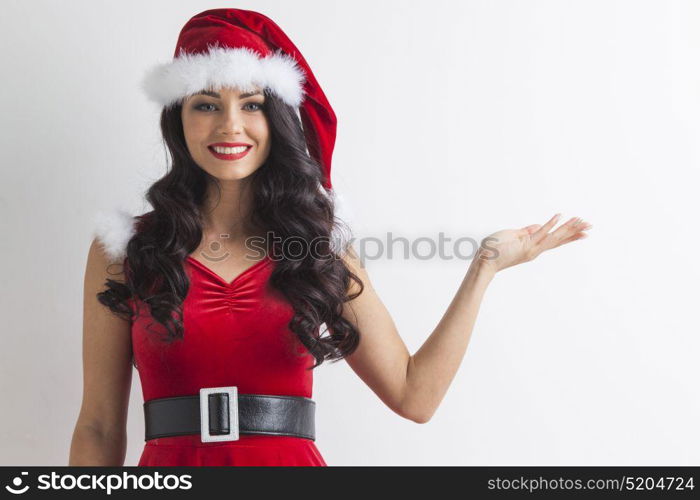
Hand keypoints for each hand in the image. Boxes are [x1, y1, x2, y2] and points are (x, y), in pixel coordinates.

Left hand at [475, 214, 591, 273]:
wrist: (484, 261)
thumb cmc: (494, 249)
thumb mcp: (513, 236)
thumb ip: (526, 231)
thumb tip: (537, 225)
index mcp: (533, 247)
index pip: (555, 240)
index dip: (569, 235)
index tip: (582, 231)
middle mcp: (535, 250)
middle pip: (559, 239)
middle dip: (575, 232)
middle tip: (590, 226)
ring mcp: (531, 248)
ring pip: (554, 236)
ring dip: (568, 227)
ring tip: (581, 220)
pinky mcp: (525, 245)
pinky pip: (540, 233)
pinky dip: (550, 224)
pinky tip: (560, 216)